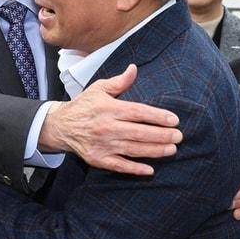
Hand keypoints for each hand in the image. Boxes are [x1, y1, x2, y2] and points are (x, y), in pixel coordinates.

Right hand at [38, 65, 181, 175]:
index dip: (157, 116)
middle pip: (139, 132)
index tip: (173, 120)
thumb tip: (134, 68)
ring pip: (133, 150)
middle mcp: (107, 127)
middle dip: (161, 135)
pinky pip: (119, 166)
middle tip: (179, 136)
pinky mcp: (98, 159)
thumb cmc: (84, 105)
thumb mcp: (99, 88)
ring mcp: (102, 145)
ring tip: (172, 149)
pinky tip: (150, 170)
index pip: (138, 112)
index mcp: (109, 108)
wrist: (60, 126)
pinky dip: (134, 169)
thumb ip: (119, 81)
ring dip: (154, 151)